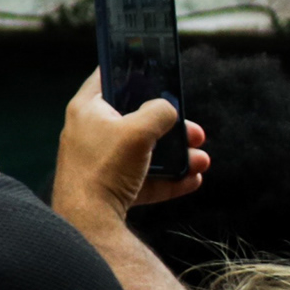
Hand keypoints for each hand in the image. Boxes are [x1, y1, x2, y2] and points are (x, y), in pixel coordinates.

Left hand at [51, 69, 207, 235]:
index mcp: (87, 109)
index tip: (155, 69)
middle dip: (172, 126)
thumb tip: (167, 109)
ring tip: (201, 160)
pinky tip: (193, 180)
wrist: (88, 220)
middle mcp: (90, 132)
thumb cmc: (105, 168)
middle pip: (136, 119)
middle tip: (194, 131)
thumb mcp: (139, 130)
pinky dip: (169, 179)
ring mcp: (100, 160)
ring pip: (146, 152)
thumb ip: (159, 111)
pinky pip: (144, 179)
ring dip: (178, 155)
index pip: (108, 76)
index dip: (131, 70)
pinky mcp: (110, 187)